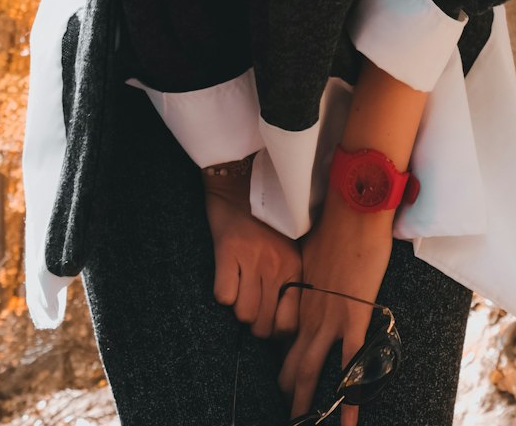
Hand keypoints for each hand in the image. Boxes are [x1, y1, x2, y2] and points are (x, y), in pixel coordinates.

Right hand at [203, 171, 301, 339]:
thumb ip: (289, 281)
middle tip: (250, 306)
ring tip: (238, 291)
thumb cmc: (264, 222)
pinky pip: (224, 296)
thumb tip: (282, 324)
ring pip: (244, 314)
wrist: (240, 182)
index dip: (275, 332)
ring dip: (237, 309)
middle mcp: (276, 266)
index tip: (267, 322)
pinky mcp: (228, 250)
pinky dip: (222, 293)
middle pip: (264, 325)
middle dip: (254, 324)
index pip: (289, 324)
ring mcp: (253, 258)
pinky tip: (226, 278)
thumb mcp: (287, 249)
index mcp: (294, 268)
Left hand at [273, 192, 393, 425]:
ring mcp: (330, 319)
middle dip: (292, 389)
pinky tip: (345, 421)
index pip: (288, 338)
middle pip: (295, 361)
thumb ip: (314, 270)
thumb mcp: (315, 251)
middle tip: (290, 411)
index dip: (286, 360)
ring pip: (312, 370)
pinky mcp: (353, 319)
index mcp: (301, 296)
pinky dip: (349, 398)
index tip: (284, 378)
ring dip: (307, 401)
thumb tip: (317, 271)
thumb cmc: (337, 224)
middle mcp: (310, 313)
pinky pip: (351, 367)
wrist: (354, 209)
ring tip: (302, 422)